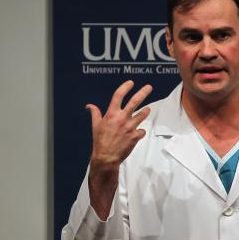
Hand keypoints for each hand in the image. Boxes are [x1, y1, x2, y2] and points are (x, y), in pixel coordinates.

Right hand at [85, 80, 151, 219]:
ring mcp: (130, 127)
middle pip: (135, 101)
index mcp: (111, 114)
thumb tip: (89, 106)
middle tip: (149, 87)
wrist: (107, 157)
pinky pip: (141, 131)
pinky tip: (137, 134)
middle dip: (143, 92)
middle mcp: (122, 118)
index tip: (131, 83)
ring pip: (142, 115)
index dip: (125, 87)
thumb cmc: (100, 141)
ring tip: (148, 109)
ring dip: (146, 111)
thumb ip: (95, 114)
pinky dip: (140, 131)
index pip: (119, 96)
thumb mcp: (95, 125)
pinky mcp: (136, 136)